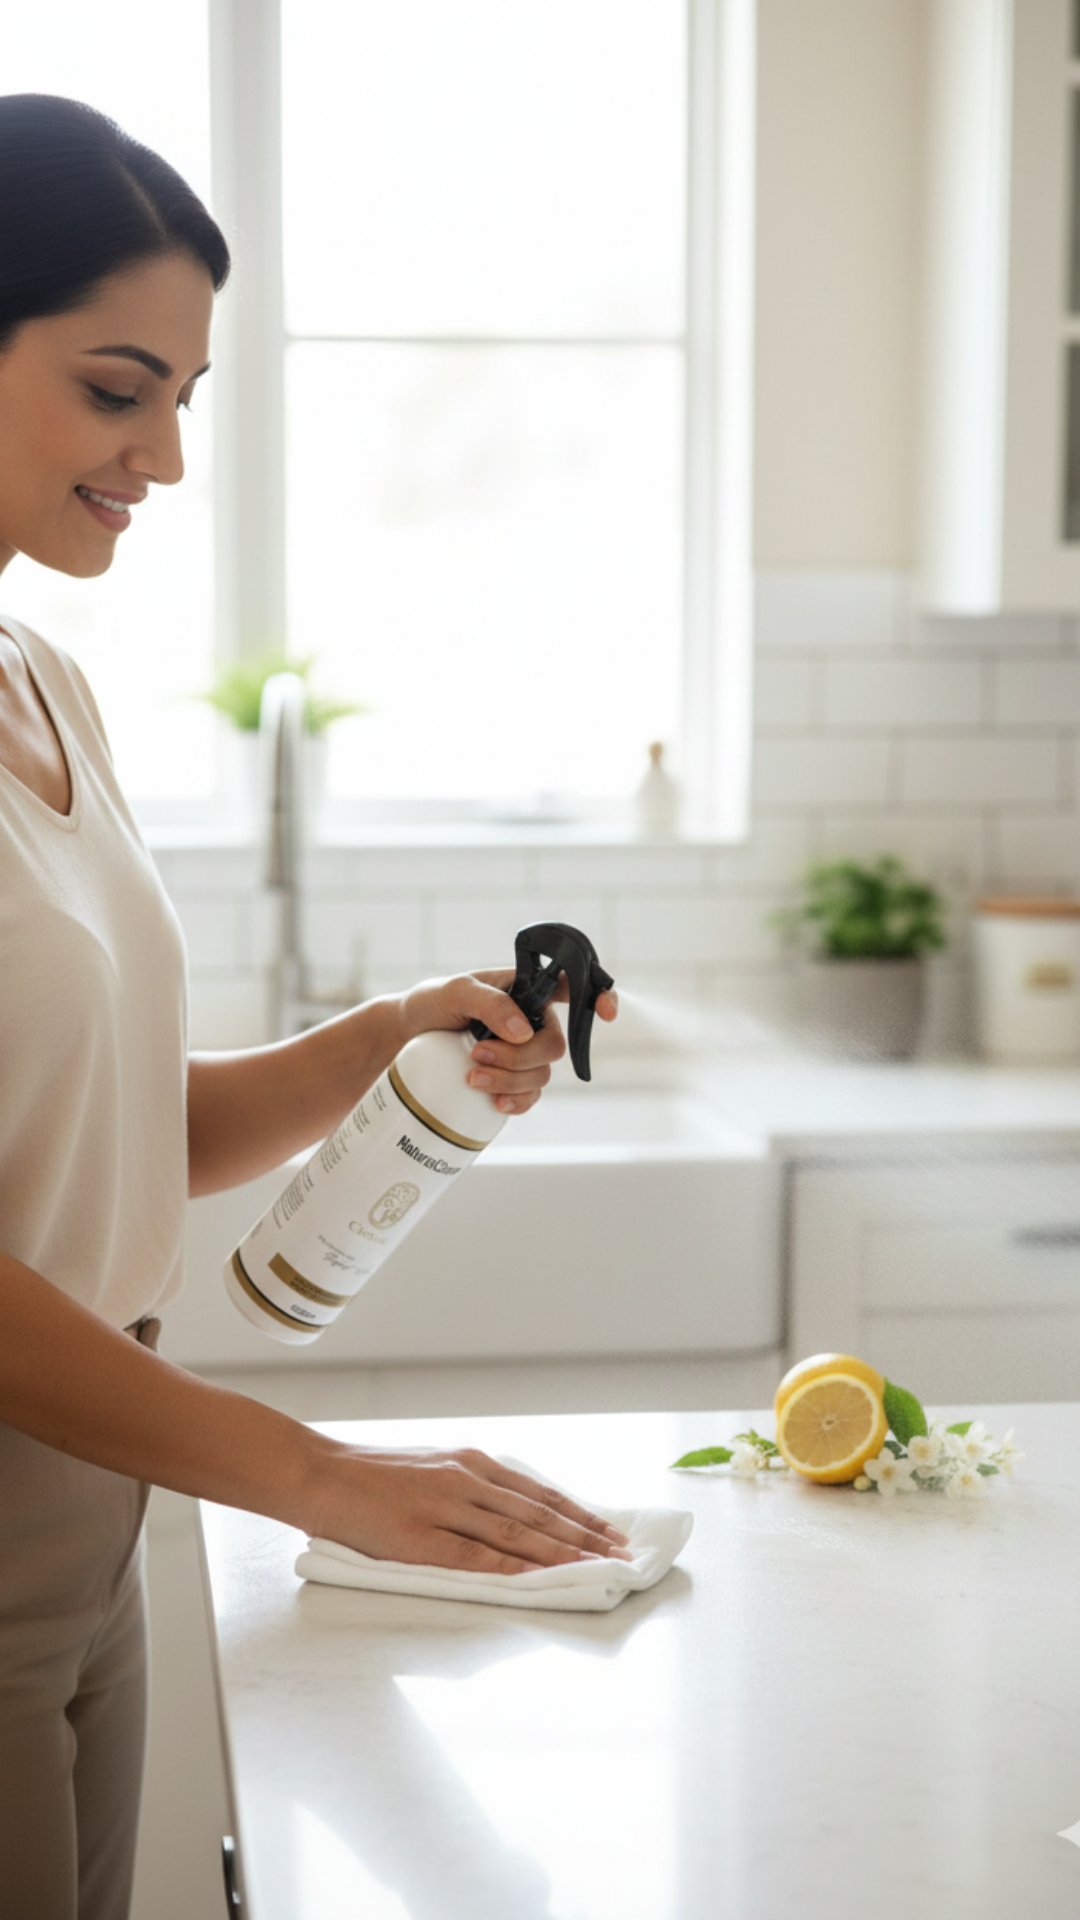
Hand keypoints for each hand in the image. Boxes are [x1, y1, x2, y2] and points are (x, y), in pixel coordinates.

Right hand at [306, 1442, 632, 1573]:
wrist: (318, 1472)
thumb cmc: (371, 1475)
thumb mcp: (432, 1468)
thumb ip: (470, 1488)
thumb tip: (513, 1513)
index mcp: (470, 1462)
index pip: (538, 1492)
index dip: (579, 1513)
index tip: (612, 1530)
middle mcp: (465, 1479)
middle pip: (538, 1512)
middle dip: (585, 1535)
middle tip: (622, 1554)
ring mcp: (444, 1507)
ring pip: (517, 1533)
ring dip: (562, 1553)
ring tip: (597, 1568)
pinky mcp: (420, 1537)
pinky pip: (476, 1557)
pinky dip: (514, 1569)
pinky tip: (541, 1579)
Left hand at [399, 968, 617, 1114]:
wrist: (407, 1036)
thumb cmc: (433, 1003)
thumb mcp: (455, 991)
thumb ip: (490, 1003)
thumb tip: (523, 1031)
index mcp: (527, 990)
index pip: (574, 987)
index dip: (600, 997)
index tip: (606, 1012)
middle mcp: (533, 1022)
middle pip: (554, 1046)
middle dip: (519, 1057)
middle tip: (478, 1052)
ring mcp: (524, 1054)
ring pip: (541, 1075)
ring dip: (509, 1080)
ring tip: (471, 1076)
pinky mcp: (511, 1081)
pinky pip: (530, 1097)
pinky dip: (516, 1102)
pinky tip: (496, 1104)